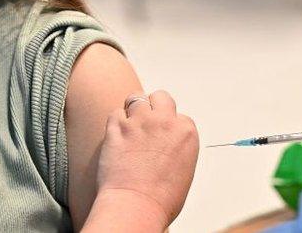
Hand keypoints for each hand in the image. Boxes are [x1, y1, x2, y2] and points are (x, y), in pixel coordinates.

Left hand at [88, 91, 198, 231]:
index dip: (170, 126)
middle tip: (147, 122)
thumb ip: (176, 148)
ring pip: (136, 98)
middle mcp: (164, 121)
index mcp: (186, 132)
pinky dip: (115, 122)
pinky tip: (117, 135)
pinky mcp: (117, 127)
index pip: (180, 116)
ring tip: (130, 125)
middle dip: (154, 107)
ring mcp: (139, 121)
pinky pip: (115, 113)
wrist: (137, 205)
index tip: (163, 137)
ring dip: (133, 109)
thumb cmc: (162, 199)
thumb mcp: (184, 170)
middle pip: (160, 97)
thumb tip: (166, 145)